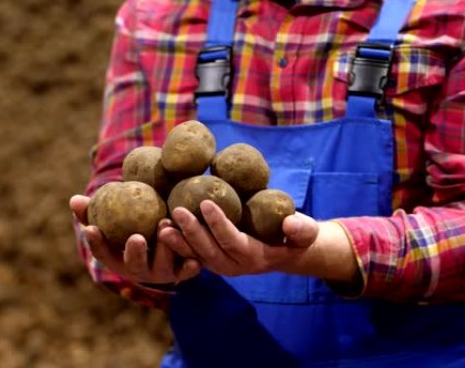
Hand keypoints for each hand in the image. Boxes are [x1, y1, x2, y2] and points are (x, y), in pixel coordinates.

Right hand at [69, 194, 200, 284]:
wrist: (170, 229)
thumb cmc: (137, 219)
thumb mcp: (118, 213)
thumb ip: (96, 209)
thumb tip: (75, 200)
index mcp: (119, 258)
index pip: (103, 254)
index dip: (96, 244)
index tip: (91, 229)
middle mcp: (139, 270)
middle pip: (135, 266)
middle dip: (135, 253)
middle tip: (137, 237)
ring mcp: (162, 272)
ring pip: (163, 266)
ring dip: (165, 250)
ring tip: (165, 226)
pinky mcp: (184, 271)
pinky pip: (188, 270)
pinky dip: (191, 266)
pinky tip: (195, 259)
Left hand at [159, 200, 318, 276]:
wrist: (285, 251)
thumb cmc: (295, 236)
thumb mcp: (306, 232)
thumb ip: (302, 229)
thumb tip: (291, 224)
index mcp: (254, 257)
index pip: (233, 241)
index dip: (219, 224)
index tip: (206, 203)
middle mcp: (233, 266)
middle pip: (209, 251)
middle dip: (192, 232)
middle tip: (177, 210)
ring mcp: (219, 265)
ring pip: (195, 256)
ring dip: (177, 242)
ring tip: (161, 225)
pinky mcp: (209, 260)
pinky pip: (189, 255)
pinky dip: (175, 245)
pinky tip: (161, 229)